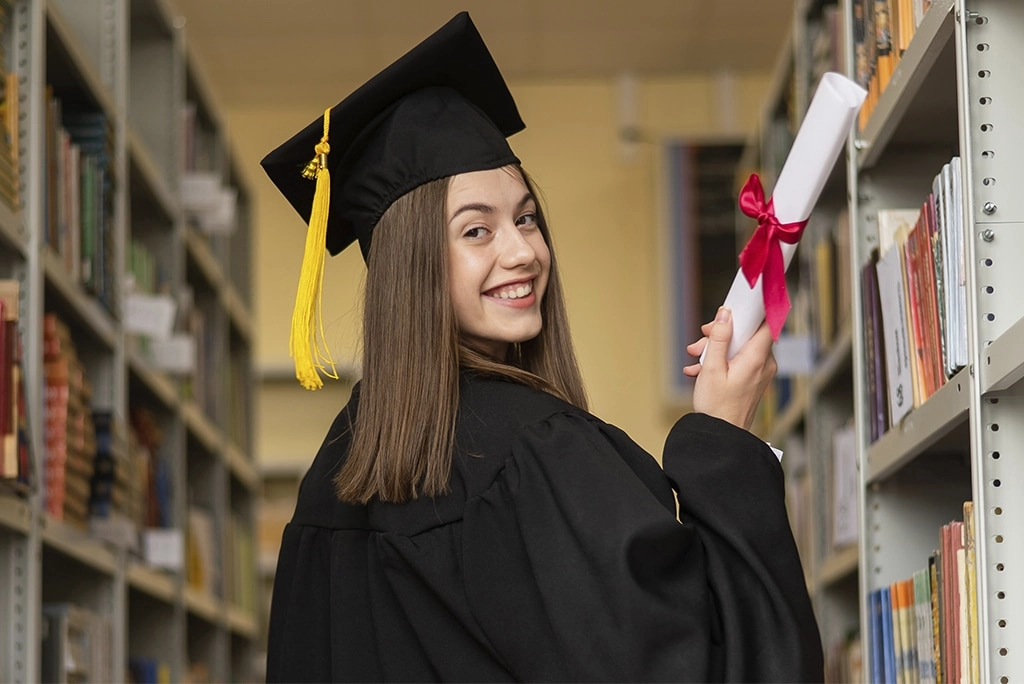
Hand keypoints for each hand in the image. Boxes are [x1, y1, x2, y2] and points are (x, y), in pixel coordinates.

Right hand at [682, 307, 776, 430]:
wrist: (721, 436)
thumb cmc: (717, 407)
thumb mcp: (711, 368)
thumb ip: (719, 338)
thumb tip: (725, 315)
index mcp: (757, 358)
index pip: (765, 322)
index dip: (752, 310)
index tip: (739, 304)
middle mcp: (764, 363)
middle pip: (747, 334)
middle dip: (722, 333)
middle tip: (702, 340)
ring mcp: (760, 372)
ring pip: (740, 347)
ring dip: (717, 348)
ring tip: (696, 358)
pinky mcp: (754, 379)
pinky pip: (739, 360)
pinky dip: (721, 361)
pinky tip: (700, 370)